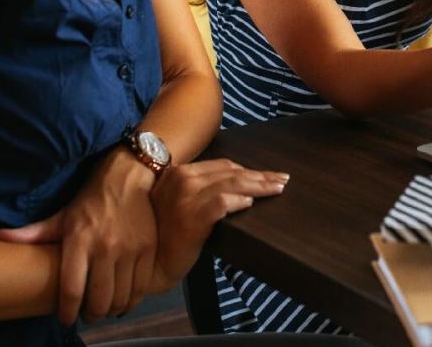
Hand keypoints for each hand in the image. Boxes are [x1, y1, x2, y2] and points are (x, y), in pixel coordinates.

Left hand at [0, 149, 156, 324]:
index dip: (67, 311)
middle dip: (91, 315)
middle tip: (87, 314)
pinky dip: (131, 301)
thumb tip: (0, 236)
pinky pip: (141, 287)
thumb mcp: (61, 215)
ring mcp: (130, 250)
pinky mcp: (148, 250)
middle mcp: (105, 247)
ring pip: (121, 298)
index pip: (71, 290)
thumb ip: (33, 233)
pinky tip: (123, 300)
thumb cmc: (91, 199)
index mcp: (79, 240)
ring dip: (111, 310)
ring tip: (104, 308)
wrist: (129, 176)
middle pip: (98, 301)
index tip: (65, 318)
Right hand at [144, 160, 289, 291]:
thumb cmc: (165, 237)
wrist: (149, 264)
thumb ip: (198, 190)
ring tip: (277, 189)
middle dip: (260, 175)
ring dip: (259, 186)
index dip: (247, 169)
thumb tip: (237, 188)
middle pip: (231, 172)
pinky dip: (239, 201)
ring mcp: (185, 197)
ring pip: (232, 184)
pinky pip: (223, 203)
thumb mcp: (177, 203)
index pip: (221, 166)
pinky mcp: (191, 217)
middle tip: (282, 179)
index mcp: (178, 173)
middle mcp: (181, 179)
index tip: (266, 175)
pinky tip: (251, 203)